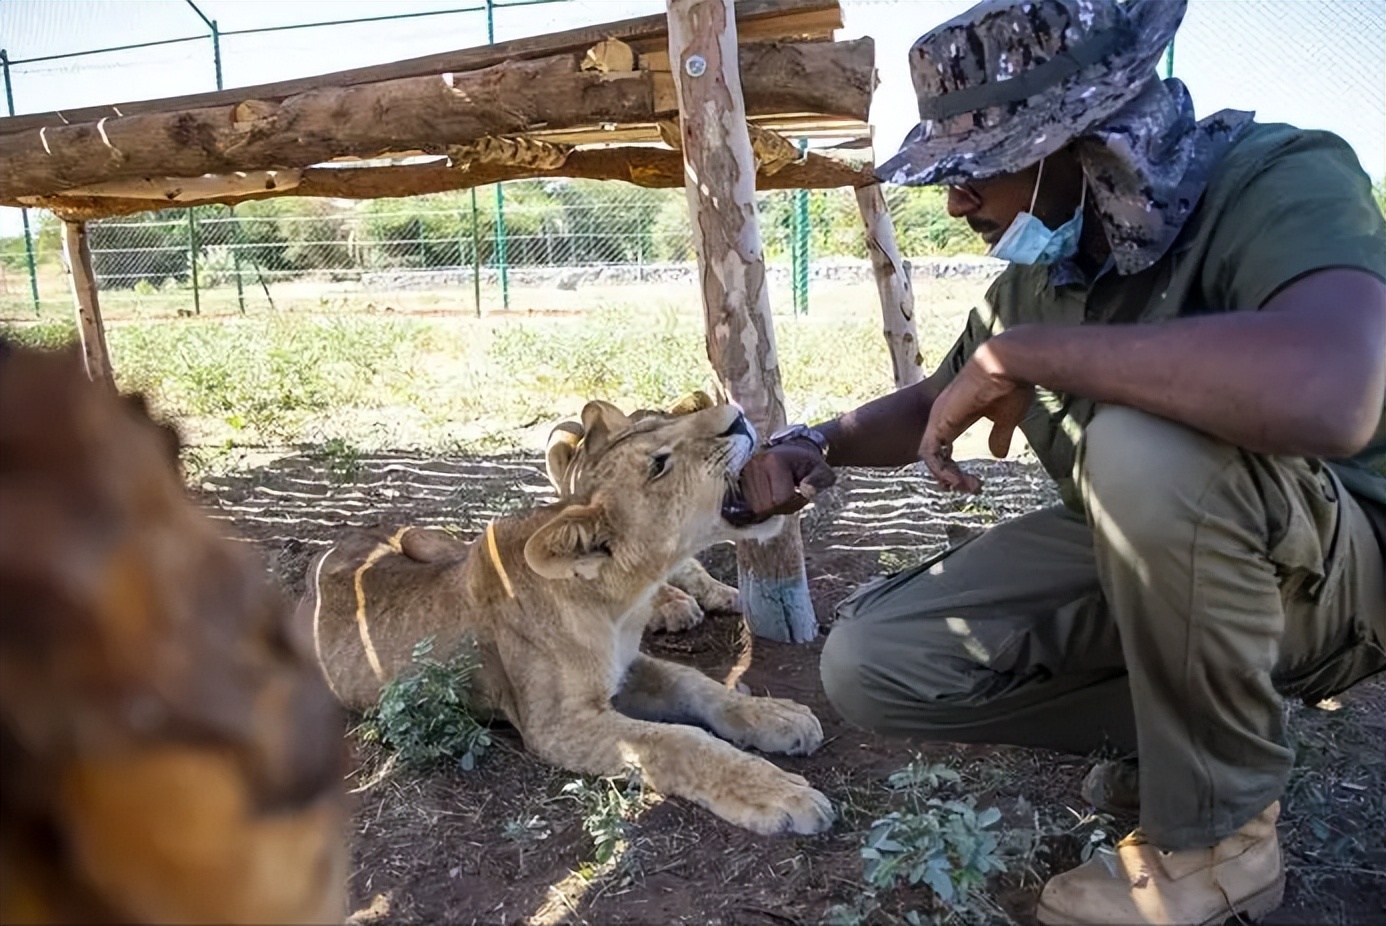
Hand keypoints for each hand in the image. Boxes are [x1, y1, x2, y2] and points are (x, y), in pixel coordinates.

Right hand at [725, 439, 835, 524]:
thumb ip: (818, 481)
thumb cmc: (809, 463)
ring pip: (757, 508)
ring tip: (784, 494)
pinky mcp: (741, 479)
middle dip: (784, 507)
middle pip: (766, 506)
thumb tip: (806, 492)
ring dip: (774, 507)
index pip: (780, 499)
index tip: (803, 492)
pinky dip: (764, 505)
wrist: (794, 450)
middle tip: (795, 495)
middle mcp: (755, 466)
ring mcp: (745, 473)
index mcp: (774, 461)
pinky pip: (751, 505)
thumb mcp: (823, 470)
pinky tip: (773, 496)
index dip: (795, 502)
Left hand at [920, 341, 1032, 493]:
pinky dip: (940, 470)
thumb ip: (999, 436)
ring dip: (946, 477)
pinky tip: (956, 480)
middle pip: (935, 455)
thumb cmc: (1012, 386)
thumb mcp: (1006, 419)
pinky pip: (930, 453)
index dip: (953, 468)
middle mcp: (943, 416)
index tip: (972, 483)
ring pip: (930, 457)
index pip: (944, 448)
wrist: (1010, 365)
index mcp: (956, 415)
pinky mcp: (939, 421)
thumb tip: (998, 455)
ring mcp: (939, 418)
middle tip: (971, 488)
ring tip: (966, 487)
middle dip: (950, 477)